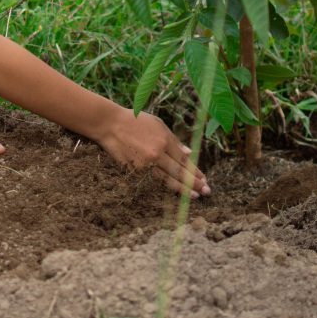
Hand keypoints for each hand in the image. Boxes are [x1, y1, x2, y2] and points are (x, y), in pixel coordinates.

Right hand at [96, 108, 210, 198]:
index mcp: (164, 140)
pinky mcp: (134, 171)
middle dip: (194, 183)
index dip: (195, 171)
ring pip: (167, 180)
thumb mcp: (158, 124)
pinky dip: (164, 187)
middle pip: (179, 172)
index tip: (205, 179)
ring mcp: (145, 164)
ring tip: (194, 196)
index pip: (184, 160)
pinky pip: (152, 181)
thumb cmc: (135, 121)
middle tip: (206, 192)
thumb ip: (174, 140)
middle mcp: (157, 154)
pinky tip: (173, 192)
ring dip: (182, 189)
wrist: (110, 125)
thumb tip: (189, 153)